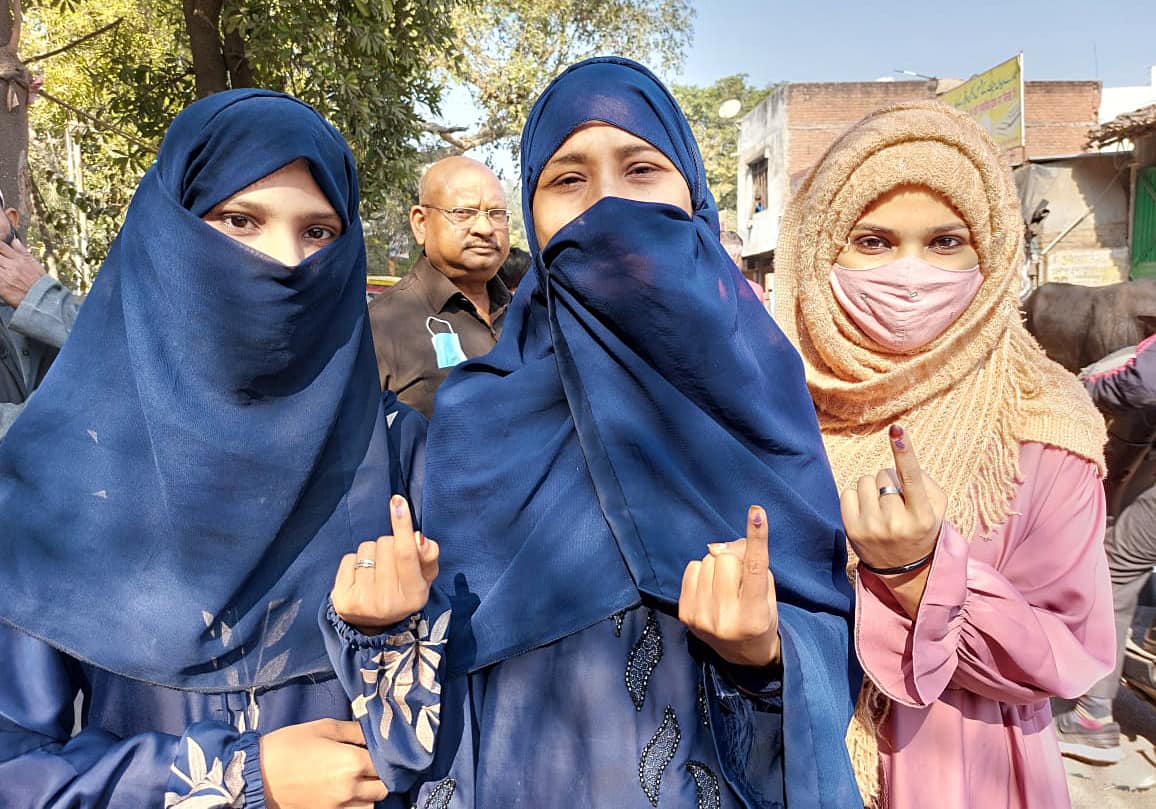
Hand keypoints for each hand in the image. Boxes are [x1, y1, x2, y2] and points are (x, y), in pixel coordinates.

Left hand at [0, 238, 46, 307]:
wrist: (43, 299)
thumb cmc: (39, 282)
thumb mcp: (34, 264)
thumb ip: (23, 252)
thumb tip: (14, 240)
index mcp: (19, 259)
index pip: (1, 246)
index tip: (0, 251)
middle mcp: (11, 266)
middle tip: (1, 263)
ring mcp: (5, 276)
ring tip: (3, 271)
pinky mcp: (2, 287)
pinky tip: (1, 279)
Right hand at [260, 718, 386, 808]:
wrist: (255, 775)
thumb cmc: (288, 746)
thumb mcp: (323, 727)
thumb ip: (353, 731)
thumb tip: (371, 734)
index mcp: (352, 763)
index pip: (384, 763)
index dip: (382, 756)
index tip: (375, 750)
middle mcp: (350, 789)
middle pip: (382, 788)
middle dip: (378, 777)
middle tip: (367, 766)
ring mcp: (337, 807)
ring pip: (370, 806)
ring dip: (368, 795)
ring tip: (355, 782)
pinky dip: (353, 806)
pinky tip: (343, 794)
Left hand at [331, 495, 438, 633]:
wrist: (374, 624)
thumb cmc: (403, 591)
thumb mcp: (423, 578)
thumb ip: (428, 556)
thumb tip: (418, 537)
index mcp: (414, 595)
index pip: (406, 553)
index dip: (402, 525)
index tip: (397, 501)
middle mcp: (388, 601)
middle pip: (386, 544)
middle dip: (389, 544)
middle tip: (391, 563)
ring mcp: (363, 602)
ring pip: (367, 549)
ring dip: (372, 553)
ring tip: (376, 571)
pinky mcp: (342, 599)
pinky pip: (349, 558)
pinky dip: (355, 562)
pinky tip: (361, 577)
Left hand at [678, 505, 779, 667]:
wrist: (742, 653)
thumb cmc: (760, 617)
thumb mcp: (767, 594)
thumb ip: (751, 566)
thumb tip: (720, 546)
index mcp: (754, 615)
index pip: (756, 568)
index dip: (757, 537)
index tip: (756, 512)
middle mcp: (725, 619)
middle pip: (726, 559)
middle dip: (734, 560)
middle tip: (740, 576)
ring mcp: (702, 619)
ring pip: (707, 561)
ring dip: (717, 567)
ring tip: (726, 586)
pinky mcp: (685, 615)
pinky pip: (691, 569)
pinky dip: (702, 573)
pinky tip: (711, 589)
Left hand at [841, 424, 946, 571]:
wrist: (904, 569)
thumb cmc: (921, 528)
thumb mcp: (936, 509)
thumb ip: (925, 481)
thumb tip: (901, 458)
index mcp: (922, 516)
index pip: (911, 477)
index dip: (904, 451)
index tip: (897, 430)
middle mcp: (896, 522)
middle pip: (884, 475)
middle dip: (889, 482)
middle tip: (896, 502)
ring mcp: (872, 527)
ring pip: (865, 481)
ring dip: (872, 488)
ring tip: (881, 507)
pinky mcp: (852, 530)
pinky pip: (848, 493)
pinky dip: (857, 497)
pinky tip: (867, 512)